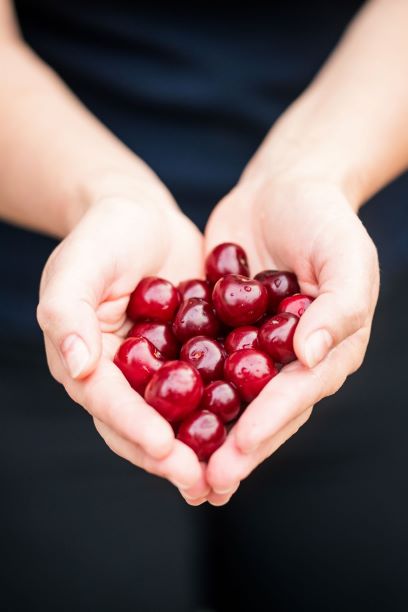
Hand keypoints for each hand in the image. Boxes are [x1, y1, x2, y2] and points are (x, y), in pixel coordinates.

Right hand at [37, 192, 209, 499]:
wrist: (142, 214)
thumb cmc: (104, 234)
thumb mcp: (79, 265)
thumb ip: (68, 312)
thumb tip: (77, 366)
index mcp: (87, 360)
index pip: (106, 401)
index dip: (133, 426)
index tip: (164, 448)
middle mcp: (120, 375)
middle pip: (140, 424)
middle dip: (169, 456)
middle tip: (201, 483)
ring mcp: (157, 369)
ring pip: (176, 417)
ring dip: (200, 448)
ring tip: (228, 475)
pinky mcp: (190, 357)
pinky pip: (207, 388)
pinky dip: (225, 410)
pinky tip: (252, 428)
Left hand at [199, 174, 378, 504]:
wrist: (282, 187)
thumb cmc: (324, 219)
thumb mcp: (346, 256)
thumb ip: (339, 306)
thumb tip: (309, 356)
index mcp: (328, 348)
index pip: (299, 393)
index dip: (270, 423)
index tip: (239, 449)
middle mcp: (292, 358)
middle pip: (264, 410)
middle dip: (236, 447)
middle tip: (205, 481)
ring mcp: (256, 348)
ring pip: (231, 399)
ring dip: (208, 434)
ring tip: (179, 467)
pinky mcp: (223, 332)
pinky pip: (204, 365)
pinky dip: (185, 391)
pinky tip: (155, 413)